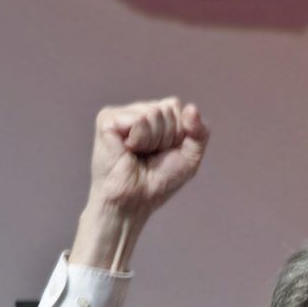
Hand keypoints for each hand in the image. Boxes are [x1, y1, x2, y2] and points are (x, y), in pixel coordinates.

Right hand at [70, 97, 208, 269]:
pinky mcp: (107, 119)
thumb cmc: (158, 182)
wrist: (135, 200)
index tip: (165, 152)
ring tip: (138, 155)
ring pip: (153, 114)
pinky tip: (127, 150)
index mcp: (156, 116)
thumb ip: (200, 132)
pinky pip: (138, 121)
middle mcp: (138, 111)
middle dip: (167, 138)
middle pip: (167, 109)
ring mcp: (121, 114)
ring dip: (153, 142)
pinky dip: (140, 140)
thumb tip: (192, 108)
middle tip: (150, 156)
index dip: (179, 134)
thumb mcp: (190, 157)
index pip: (176, 106)